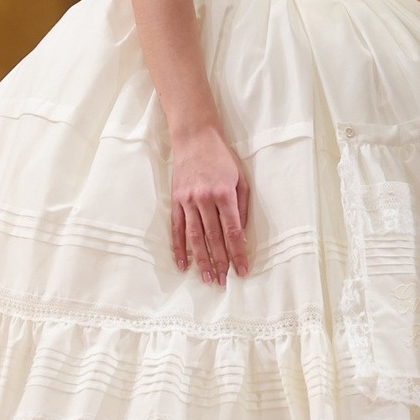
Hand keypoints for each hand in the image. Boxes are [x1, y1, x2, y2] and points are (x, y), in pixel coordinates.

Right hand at [168, 127, 249, 285]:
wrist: (195, 137)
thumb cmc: (222, 157)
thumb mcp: (241, 178)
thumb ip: (242, 206)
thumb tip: (240, 234)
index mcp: (224, 194)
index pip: (233, 231)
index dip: (238, 252)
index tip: (243, 269)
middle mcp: (205, 199)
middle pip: (214, 238)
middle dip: (220, 261)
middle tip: (224, 282)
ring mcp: (188, 201)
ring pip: (195, 237)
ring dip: (201, 260)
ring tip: (207, 278)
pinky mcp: (176, 200)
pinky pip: (177, 228)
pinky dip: (179, 248)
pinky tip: (182, 264)